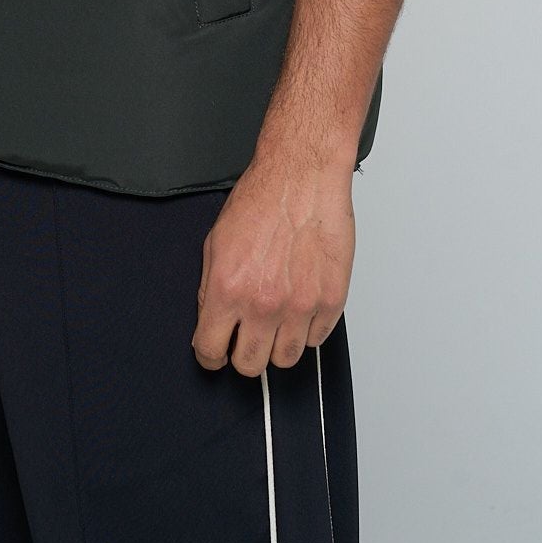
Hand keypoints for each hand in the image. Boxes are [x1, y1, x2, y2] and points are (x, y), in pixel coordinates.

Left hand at [191, 140, 355, 372]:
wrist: (302, 177)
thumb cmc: (261, 200)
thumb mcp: (216, 242)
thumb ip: (210, 288)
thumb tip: (211, 321)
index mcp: (228, 289)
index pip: (211, 350)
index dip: (211, 354)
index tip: (216, 351)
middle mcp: (263, 303)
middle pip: (249, 365)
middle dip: (243, 353)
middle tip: (247, 335)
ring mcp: (300, 306)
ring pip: (286, 360)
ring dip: (278, 345)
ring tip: (277, 321)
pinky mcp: (330, 301)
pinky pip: (316, 339)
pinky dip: (307, 329)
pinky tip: (300, 305)